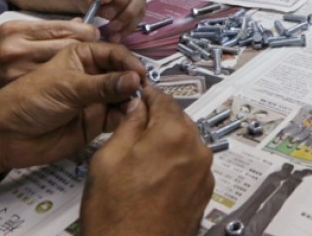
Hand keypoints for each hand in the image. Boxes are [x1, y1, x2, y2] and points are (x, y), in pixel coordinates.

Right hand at [0, 20, 100, 100]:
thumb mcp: (12, 33)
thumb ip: (45, 31)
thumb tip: (80, 25)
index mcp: (18, 30)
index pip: (66, 29)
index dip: (88, 32)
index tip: (97, 36)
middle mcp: (18, 49)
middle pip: (69, 47)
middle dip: (90, 50)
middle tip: (103, 55)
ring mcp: (19, 73)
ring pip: (65, 67)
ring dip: (83, 68)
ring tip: (92, 69)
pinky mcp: (20, 91)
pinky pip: (54, 84)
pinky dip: (68, 82)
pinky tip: (75, 83)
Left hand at [0, 42, 144, 175]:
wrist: (6, 136)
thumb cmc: (28, 100)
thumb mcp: (67, 87)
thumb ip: (103, 85)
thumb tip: (136, 80)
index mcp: (81, 55)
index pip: (114, 53)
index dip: (129, 62)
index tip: (141, 75)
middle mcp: (92, 75)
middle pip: (123, 74)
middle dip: (135, 81)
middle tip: (144, 92)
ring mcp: (95, 98)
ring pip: (124, 95)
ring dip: (132, 100)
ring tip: (135, 106)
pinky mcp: (96, 121)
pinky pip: (118, 117)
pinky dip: (126, 117)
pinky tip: (128, 118)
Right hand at [80, 85, 213, 235]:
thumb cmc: (116, 215)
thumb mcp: (108, 159)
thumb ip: (128, 125)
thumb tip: (138, 108)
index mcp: (174, 134)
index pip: (164, 99)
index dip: (148, 95)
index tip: (139, 95)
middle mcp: (197, 150)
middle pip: (177, 121)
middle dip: (157, 121)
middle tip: (134, 129)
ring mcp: (203, 174)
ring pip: (184, 144)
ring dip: (166, 143)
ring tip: (140, 160)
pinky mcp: (203, 194)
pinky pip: (189, 166)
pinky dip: (174, 164)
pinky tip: (152, 178)